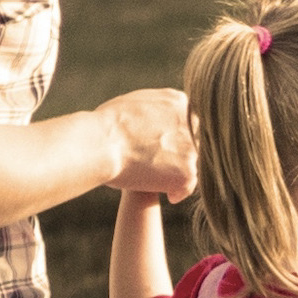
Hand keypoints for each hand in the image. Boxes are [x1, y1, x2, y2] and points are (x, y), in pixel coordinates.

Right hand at [101, 87, 195, 201]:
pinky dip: (178, 191)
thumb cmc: (107, 124)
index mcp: (179, 102)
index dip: (175, 137)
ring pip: (192, 164)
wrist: (104, 142)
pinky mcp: (187, 172)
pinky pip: (189, 186)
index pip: (187, 122)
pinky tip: (169, 195)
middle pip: (194, 142)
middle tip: (163, 166)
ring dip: (178, 172)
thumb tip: (152, 118)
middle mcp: (191, 122)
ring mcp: (191, 148)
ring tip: (160, 180)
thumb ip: (154, 109)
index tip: (162, 148)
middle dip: (180, 154)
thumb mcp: (136, 101)